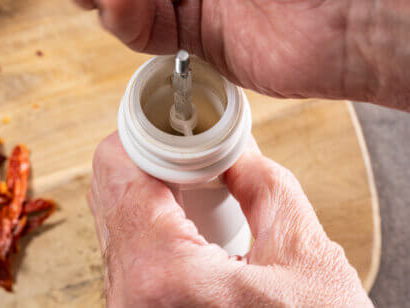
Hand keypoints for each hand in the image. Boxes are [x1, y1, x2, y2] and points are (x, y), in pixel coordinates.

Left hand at [88, 133, 370, 306]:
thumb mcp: (305, 258)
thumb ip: (264, 186)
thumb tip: (234, 151)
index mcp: (160, 274)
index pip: (117, 170)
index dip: (142, 133)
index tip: (169, 122)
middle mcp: (128, 296)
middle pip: (108, 193)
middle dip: (145, 160)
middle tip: (186, 148)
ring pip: (112, 222)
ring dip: (145, 192)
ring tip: (189, 181)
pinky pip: (124, 253)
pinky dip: (147, 224)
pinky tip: (183, 217)